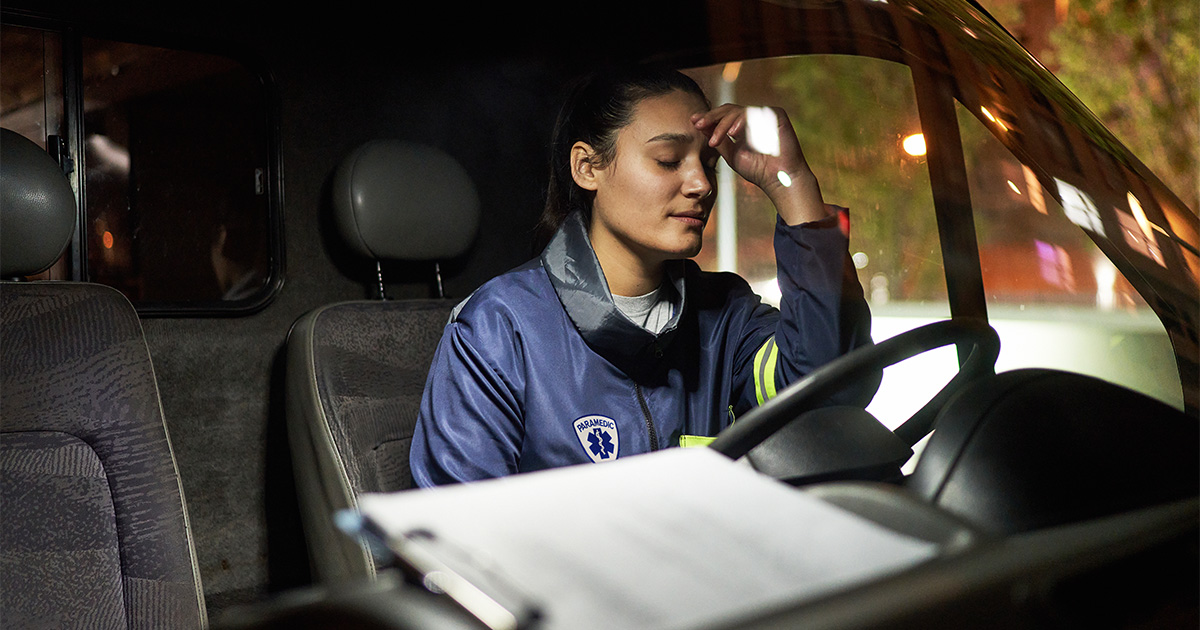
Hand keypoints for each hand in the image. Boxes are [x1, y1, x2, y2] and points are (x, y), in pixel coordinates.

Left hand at [692, 104, 828, 224]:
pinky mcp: (776, 114)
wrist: (779, 179)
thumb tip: (701, 127)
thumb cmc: (758, 171)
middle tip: (698, 125)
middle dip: (711, 117)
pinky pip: (755, 112)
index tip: (692, 121)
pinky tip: (733, 133)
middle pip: (728, 109)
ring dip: (723, 125)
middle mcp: (754, 118)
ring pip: (737, 111)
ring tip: (714, 140)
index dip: (708, 117)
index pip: (723, 116)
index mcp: (743, 126)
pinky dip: (742, 121)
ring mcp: (765, 115)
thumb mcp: (731, 155)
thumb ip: (718, 140)